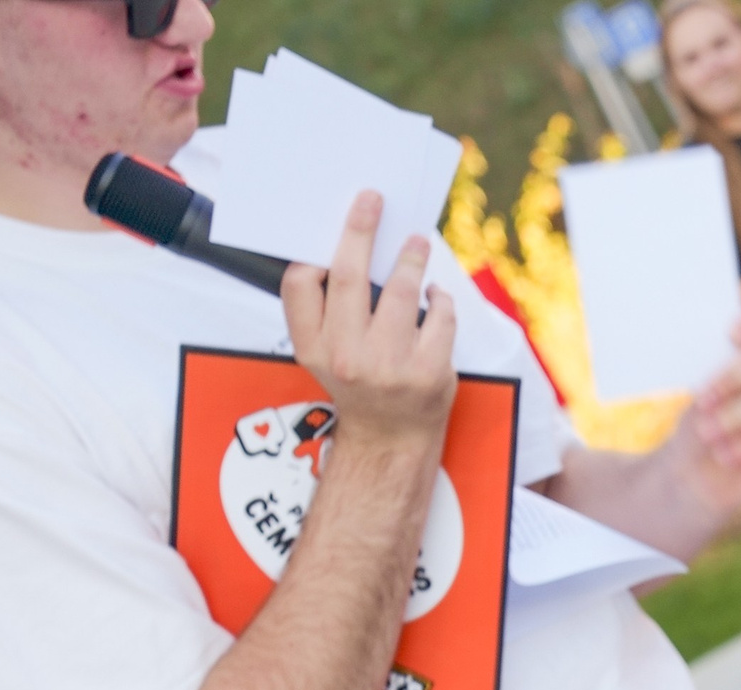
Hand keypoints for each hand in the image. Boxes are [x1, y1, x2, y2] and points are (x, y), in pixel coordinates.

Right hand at [280, 191, 456, 458]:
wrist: (391, 437)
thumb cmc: (359, 383)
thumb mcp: (324, 354)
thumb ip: (325, 310)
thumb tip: (343, 244)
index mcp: (313, 347)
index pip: (299, 285)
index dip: (313, 256)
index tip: (330, 231)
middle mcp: (346, 357)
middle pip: (349, 276)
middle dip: (360, 230)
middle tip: (372, 200)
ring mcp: (390, 366)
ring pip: (402, 291)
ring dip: (410, 258)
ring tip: (416, 241)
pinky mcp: (429, 372)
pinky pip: (440, 316)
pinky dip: (440, 298)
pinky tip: (435, 293)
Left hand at [669, 295, 740, 529]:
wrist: (693, 472)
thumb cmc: (697, 422)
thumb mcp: (696, 389)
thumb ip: (711, 362)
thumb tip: (716, 349)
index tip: (731, 336)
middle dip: (735, 379)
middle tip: (702, 400)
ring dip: (738, 416)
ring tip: (707, 434)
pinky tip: (725, 455)